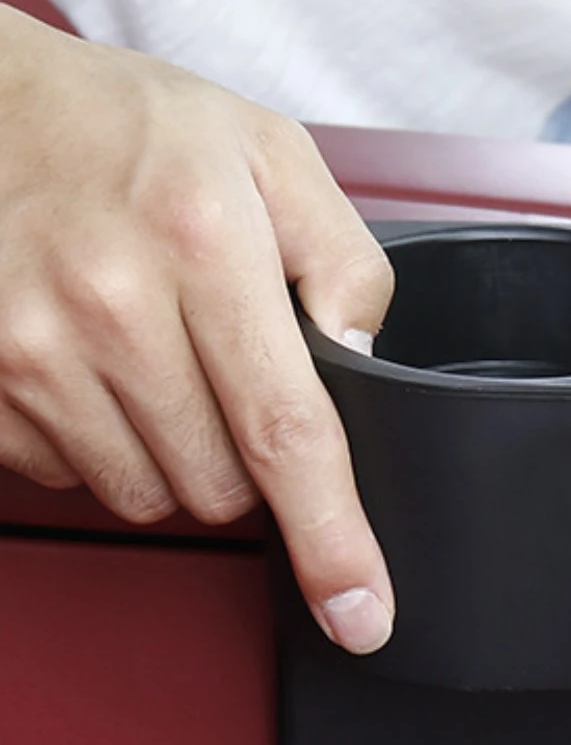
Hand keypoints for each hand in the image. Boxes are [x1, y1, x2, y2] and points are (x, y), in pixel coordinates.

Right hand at [0, 8, 395, 651]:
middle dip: (247, 457)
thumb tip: (363, 356)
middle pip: (221, 484)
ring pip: (149, 493)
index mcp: (204, 242)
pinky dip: (103, 441)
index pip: (287, 432)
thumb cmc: (130, 129)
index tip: (362, 615)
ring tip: (155, 352)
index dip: (332, 540)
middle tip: (223, 364)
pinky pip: (74, 475)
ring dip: (173, 453)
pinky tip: (97, 363)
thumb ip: (345, 260)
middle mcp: (110, 302)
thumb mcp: (271, 156)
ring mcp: (31, 349)